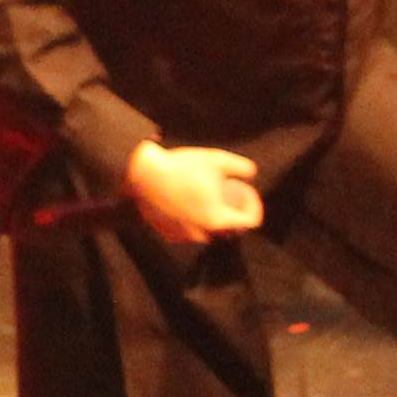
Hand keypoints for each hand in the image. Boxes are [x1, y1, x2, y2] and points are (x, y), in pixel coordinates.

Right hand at [123, 140, 264, 247]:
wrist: (142, 173)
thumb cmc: (182, 166)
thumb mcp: (216, 160)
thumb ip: (241, 167)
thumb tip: (252, 173)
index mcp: (219, 220)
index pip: (250, 222)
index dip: (253, 205)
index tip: (246, 191)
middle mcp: (203, 234)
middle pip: (230, 228)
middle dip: (234, 212)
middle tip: (229, 193)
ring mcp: (184, 237)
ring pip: (208, 231)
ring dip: (213, 217)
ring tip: (208, 198)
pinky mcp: (168, 235)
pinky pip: (189, 231)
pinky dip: (194, 220)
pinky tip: (189, 203)